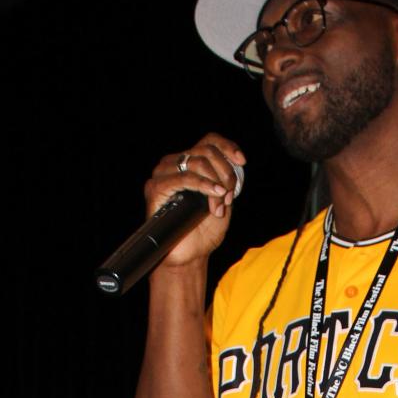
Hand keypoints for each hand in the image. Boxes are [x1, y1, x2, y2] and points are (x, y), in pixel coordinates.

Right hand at [144, 134, 245, 270]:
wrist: (189, 256)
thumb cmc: (203, 230)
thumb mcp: (222, 200)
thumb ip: (227, 180)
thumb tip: (234, 164)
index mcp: (189, 163)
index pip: (209, 141)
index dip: (227, 147)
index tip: (241, 162)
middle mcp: (174, 164)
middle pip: (206, 151)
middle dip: (224, 174)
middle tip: (228, 197)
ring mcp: (163, 174)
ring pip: (197, 161)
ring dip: (215, 183)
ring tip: (219, 205)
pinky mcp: (156, 188)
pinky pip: (184, 177)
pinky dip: (203, 185)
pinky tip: (214, 195)